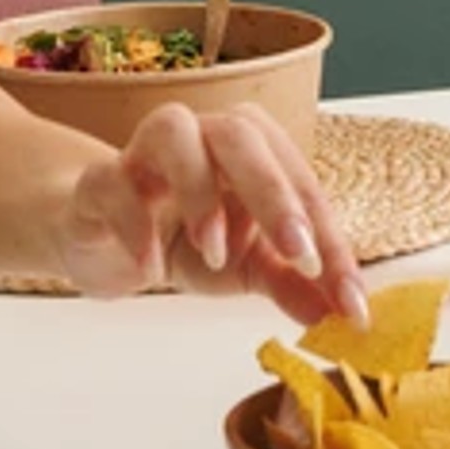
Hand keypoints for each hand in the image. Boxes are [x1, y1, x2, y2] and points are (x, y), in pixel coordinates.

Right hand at [55, 101, 369, 328]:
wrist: (105, 242)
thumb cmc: (184, 241)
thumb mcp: (246, 269)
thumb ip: (291, 285)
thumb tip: (337, 317)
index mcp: (250, 148)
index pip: (300, 183)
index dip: (330, 243)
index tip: (350, 303)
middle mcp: (201, 134)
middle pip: (241, 135)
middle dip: (275, 193)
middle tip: (298, 254)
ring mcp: (144, 152)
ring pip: (174, 132)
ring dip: (199, 189)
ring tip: (214, 251)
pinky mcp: (99, 181)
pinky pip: (113, 182)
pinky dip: (135, 221)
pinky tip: (152, 266)